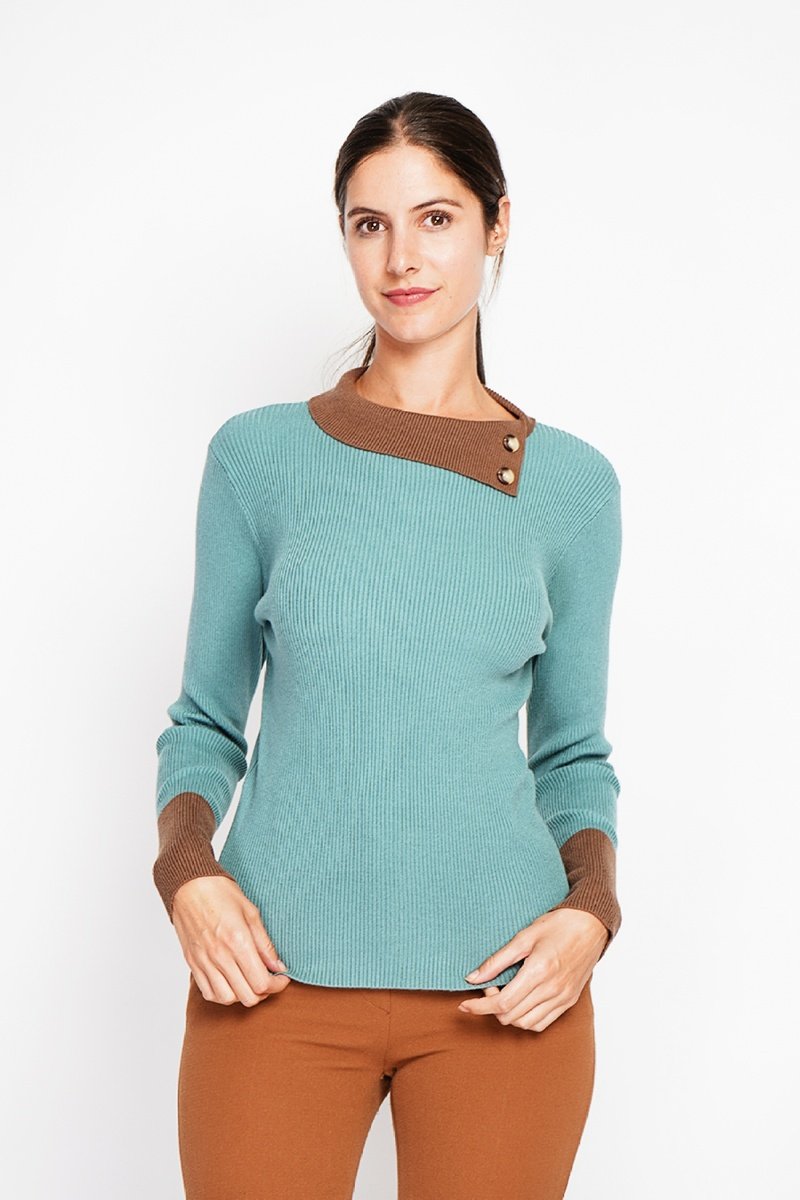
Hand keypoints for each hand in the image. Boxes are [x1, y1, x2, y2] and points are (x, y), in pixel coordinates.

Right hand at [172, 875, 291, 1006]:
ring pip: (227, 999)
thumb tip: (278, 966)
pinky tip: (231, 982)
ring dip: (243, 995)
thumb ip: (265, 943)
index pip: (261, 982)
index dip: (277, 985)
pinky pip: (208, 993)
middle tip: (269, 979)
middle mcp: (220, 956)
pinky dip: (223, 994)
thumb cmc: (220, 893)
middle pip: (247, 997)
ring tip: (250, 981)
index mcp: (238, 942)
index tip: (281, 978)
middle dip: (264, 992)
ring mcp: (204, 962)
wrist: (188, 886)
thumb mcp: (251, 912)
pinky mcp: (193, 963)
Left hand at [457, 908, 607, 1030]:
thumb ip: (497, 960)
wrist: (591, 926)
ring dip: (508, 1016)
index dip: (479, 1006)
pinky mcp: (569, 1002)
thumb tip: (472, 978)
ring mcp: (562, 998)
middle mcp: (552, 989)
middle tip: (490, 986)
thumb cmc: (557, 925)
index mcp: (538, 971)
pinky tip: (520, 1004)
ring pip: (526, 1024)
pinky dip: (526, 1020)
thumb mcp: (523, 936)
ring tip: (504, 995)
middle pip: (511, 1017)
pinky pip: (542, 1024)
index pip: (502, 1003)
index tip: (465, 1005)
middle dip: (492, 1008)